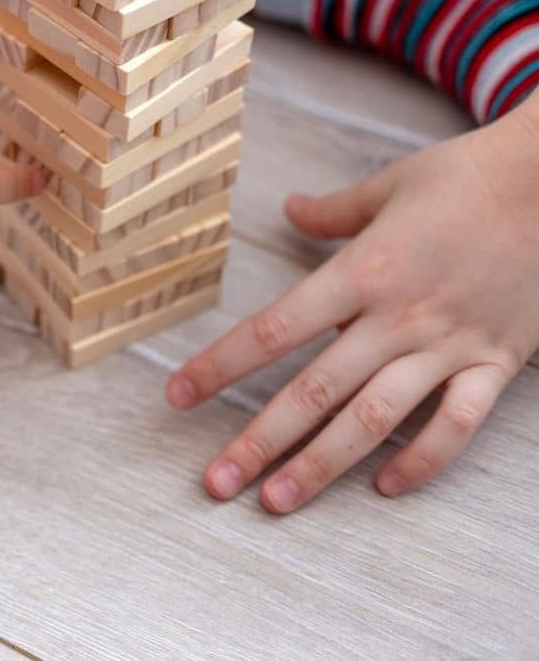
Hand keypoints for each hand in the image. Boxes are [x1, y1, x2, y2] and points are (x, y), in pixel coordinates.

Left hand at [166, 99, 538, 512]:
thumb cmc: (470, 176)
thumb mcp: (390, 184)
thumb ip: (335, 211)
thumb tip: (290, 209)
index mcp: (362, 271)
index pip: (274, 329)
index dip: (221, 365)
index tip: (178, 396)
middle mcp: (398, 316)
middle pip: (315, 390)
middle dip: (260, 440)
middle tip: (217, 482)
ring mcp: (450, 344)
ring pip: (374, 419)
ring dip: (323, 464)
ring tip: (278, 500)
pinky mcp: (498, 362)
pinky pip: (457, 424)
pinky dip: (422, 460)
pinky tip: (383, 488)